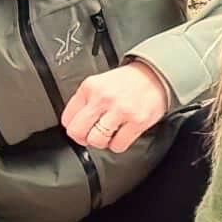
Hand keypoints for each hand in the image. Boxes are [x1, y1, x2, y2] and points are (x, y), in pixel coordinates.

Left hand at [59, 61, 175, 152]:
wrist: (154, 75)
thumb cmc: (127, 82)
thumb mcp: (99, 83)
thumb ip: (85, 101)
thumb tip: (73, 124)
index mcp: (90, 87)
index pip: (67, 118)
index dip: (73, 127)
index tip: (81, 128)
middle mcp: (103, 98)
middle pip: (77, 131)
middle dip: (83, 138)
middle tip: (91, 135)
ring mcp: (120, 110)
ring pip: (96, 141)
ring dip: (102, 142)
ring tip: (108, 134)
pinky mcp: (136, 121)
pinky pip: (117, 145)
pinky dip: (118, 144)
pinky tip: (121, 134)